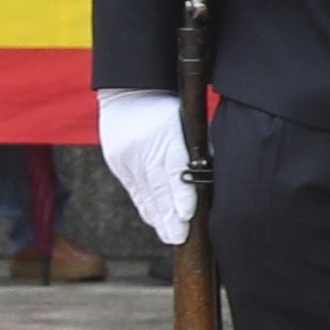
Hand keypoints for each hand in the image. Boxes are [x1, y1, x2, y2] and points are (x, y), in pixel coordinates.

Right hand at [96, 86, 197, 250]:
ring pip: (144, 193)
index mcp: (164, 134)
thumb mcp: (188, 121)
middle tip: (179, 239)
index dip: (181, 195)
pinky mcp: (117, 162)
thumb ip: (200, 149)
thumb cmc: (167, 106)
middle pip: (157, 188)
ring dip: (158, 217)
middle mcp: (142, 148)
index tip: (187, 216)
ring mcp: (126, 156)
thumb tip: (212, 179)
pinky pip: (134, 190)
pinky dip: (146, 207)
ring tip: (170, 236)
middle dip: (169, 217)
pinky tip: (155, 221)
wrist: (129, 91)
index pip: (173, 170)